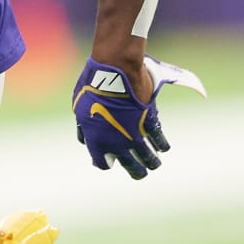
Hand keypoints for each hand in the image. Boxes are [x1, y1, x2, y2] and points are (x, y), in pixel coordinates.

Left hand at [72, 55, 205, 179]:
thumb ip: (84, 127)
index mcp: (97, 141)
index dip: (107, 163)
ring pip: (148, 157)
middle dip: (136, 171)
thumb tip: (85, 140)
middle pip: (130, 166)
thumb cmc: (93, 86)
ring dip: (152, 162)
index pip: (102, 163)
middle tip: (140, 172)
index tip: (112, 161)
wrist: (113, 71)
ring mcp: (134, 134)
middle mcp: (116, 143)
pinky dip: (162, 144)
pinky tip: (163, 147)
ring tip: (154, 164)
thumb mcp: (79, 109)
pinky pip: (159, 140)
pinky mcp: (149, 122)